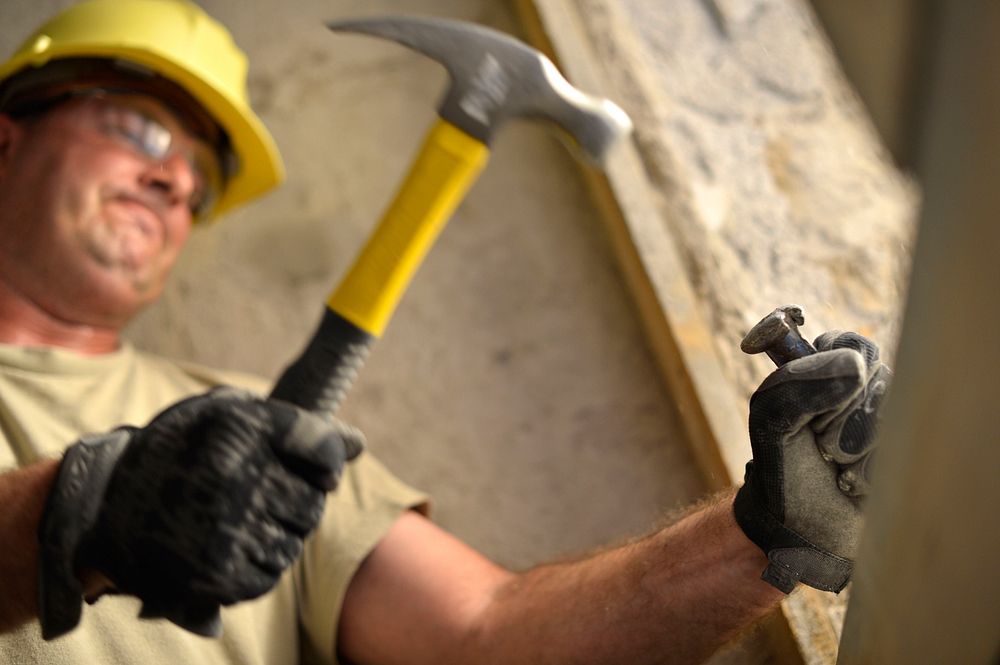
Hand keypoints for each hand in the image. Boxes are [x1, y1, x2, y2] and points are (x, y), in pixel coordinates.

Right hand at [37, 387, 363, 639]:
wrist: (102, 502)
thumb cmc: (178, 450)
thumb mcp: (226, 414)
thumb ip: (294, 425)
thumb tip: (358, 444)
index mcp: (241, 423)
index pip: (325, 448)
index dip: (327, 463)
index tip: (313, 470)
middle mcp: (235, 472)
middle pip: (312, 502)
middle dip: (298, 503)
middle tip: (263, 498)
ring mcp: (224, 524)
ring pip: (295, 540)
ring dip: (278, 536)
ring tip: (240, 522)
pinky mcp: (214, 570)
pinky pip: (269, 573)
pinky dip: (258, 565)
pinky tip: (229, 546)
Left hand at [733, 332, 889, 592]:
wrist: (801, 535)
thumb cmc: (783, 473)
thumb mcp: (771, 422)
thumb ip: (796, 386)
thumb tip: (854, 365)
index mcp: (832, 378)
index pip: (857, 349)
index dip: (836, 376)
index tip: (811, 407)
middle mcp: (867, 398)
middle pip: (878, 384)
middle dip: (840, 422)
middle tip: (819, 448)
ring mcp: (892, 429)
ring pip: (890, 420)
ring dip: (854, 453)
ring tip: (835, 470)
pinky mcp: (911, 461)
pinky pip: (904, 455)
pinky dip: (870, 475)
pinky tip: (854, 488)